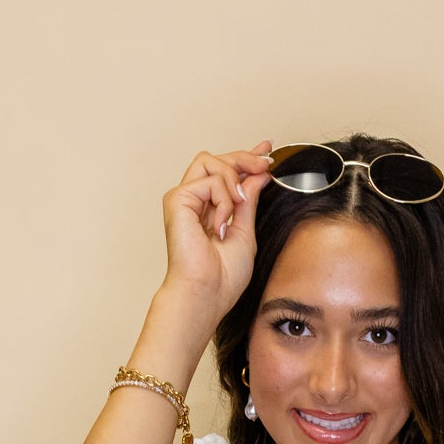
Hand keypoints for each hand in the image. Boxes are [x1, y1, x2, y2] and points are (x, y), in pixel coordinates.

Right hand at [159, 142, 274, 321]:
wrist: (206, 294)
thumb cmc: (222, 277)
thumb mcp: (245, 231)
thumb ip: (249, 201)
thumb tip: (258, 174)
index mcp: (209, 209)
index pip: (225, 172)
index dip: (246, 157)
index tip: (266, 149)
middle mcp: (194, 201)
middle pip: (217, 159)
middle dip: (244, 158)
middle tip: (264, 164)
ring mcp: (184, 199)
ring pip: (211, 161)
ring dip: (233, 180)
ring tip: (237, 208)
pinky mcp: (177, 199)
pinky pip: (210, 180)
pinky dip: (223, 199)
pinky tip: (221, 224)